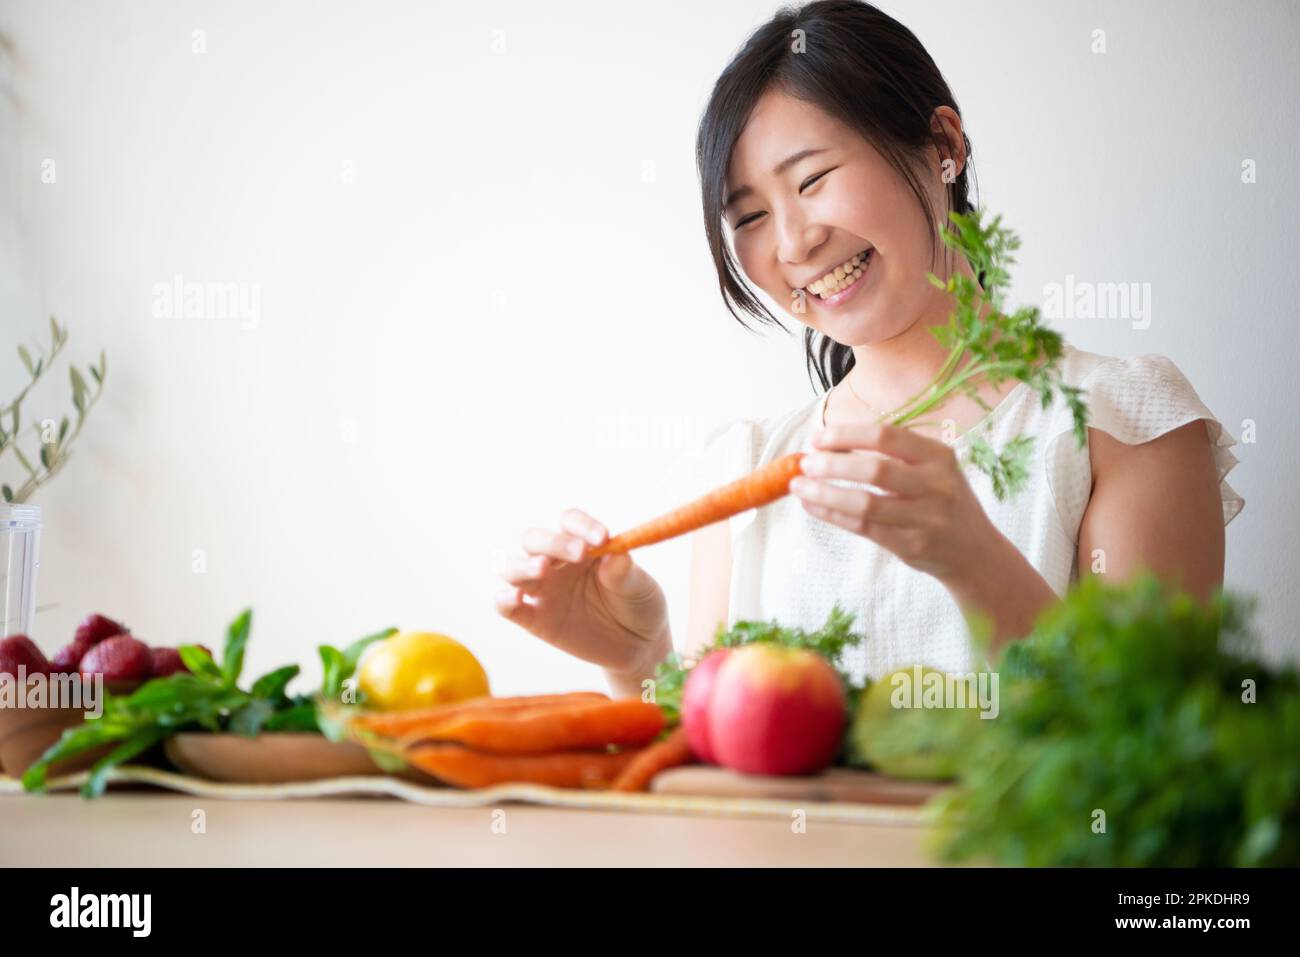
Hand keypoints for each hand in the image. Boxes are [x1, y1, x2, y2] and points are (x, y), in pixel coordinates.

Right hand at [493, 508, 670, 675]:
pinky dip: (504, 600)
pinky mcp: (534, 618)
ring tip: (542, 569)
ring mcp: (542, 589)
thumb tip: (615, 555)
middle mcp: (556, 561)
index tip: (603, 538)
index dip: (581, 525)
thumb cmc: (638, 605)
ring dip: (522, 565)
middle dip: (552, 542)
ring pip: (513, 567)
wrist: (638, 646)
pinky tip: (514, 597)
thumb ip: (625, 573)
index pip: (569, 522)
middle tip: (578, 552)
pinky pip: (507, 607)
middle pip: (535, 539)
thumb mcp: (640, 588)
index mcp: (581, 543)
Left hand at [789, 422, 1002, 587]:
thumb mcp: (932, 469)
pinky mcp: (912, 545)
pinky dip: (833, 515)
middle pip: (874, 470)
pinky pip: (864, 528)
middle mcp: (937, 484)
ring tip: (799, 487)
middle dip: (832, 465)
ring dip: (825, 494)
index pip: (885, 437)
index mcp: (938, 455)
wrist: (975, 552)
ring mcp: (926, 518)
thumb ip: (892, 456)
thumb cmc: (943, 501)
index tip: (817, 438)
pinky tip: (813, 507)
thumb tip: (829, 446)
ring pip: (865, 504)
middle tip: (805, 464)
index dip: (846, 435)